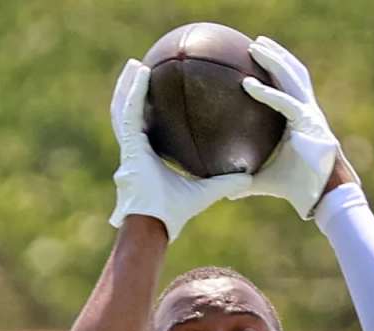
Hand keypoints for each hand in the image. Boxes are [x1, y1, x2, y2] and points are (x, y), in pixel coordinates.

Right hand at [108, 60, 251, 241]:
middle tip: (142, 71)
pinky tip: (143, 73)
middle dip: (132, 92)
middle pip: (130, 114)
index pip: (147, 129)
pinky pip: (131, 112)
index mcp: (148, 158)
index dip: (149, 112)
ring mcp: (129, 146)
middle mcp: (135, 149)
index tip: (157, 95)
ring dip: (128, 85)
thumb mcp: (206, 192)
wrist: (153, 224)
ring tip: (136, 64)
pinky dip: (134, 92)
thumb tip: (250, 175)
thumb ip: (225, 181)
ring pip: (123, 108)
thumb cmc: (174, 213)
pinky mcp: (129, 144)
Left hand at [236, 37, 359, 219]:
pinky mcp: (309, 124)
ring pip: (292, 78)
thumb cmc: (299, 190)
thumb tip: (225, 190)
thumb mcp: (266, 182)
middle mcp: (307, 112)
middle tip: (255, 43)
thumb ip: (246, 181)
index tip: (257, 60)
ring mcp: (310, 115)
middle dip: (276, 56)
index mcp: (299, 121)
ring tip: (256, 46)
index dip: (277, 72)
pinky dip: (266, 94)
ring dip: (274, 60)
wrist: (322, 197)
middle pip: (292, 75)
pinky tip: (247, 85)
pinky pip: (284, 104)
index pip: (288, 89)